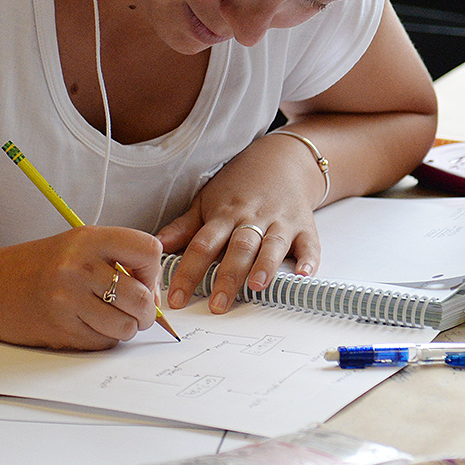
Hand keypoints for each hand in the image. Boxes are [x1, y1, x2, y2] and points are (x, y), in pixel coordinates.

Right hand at [0, 226, 162, 349]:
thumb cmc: (35, 267)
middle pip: (142, 297)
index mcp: (87, 239)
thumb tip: (155, 292)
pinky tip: (86, 326)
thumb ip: (114, 259)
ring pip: (126, 326)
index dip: (153, 271)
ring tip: (107, 319)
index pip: (148, 250)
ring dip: (124, 328)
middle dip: (146, 311)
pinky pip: (104, 342)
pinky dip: (102, 339)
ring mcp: (69, 300)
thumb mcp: (75, 246)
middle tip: (135, 311)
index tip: (143, 279)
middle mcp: (79, 266)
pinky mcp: (62, 329)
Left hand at [155, 134, 321, 313]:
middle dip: (227, 277)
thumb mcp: (206, 201)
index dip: (188, 272)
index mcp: (224, 215)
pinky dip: (309, 261)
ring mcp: (280, 223)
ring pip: (271, 245)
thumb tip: (156, 246)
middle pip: (238, 248)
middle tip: (217, 305)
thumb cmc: (238, 185)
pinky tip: (304, 275)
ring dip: (265, 265)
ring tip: (256, 286)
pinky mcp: (305, 227)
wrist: (282, 159)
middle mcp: (252, 219)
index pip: (202, 245)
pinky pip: (309, 245)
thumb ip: (183, 227)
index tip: (177, 298)